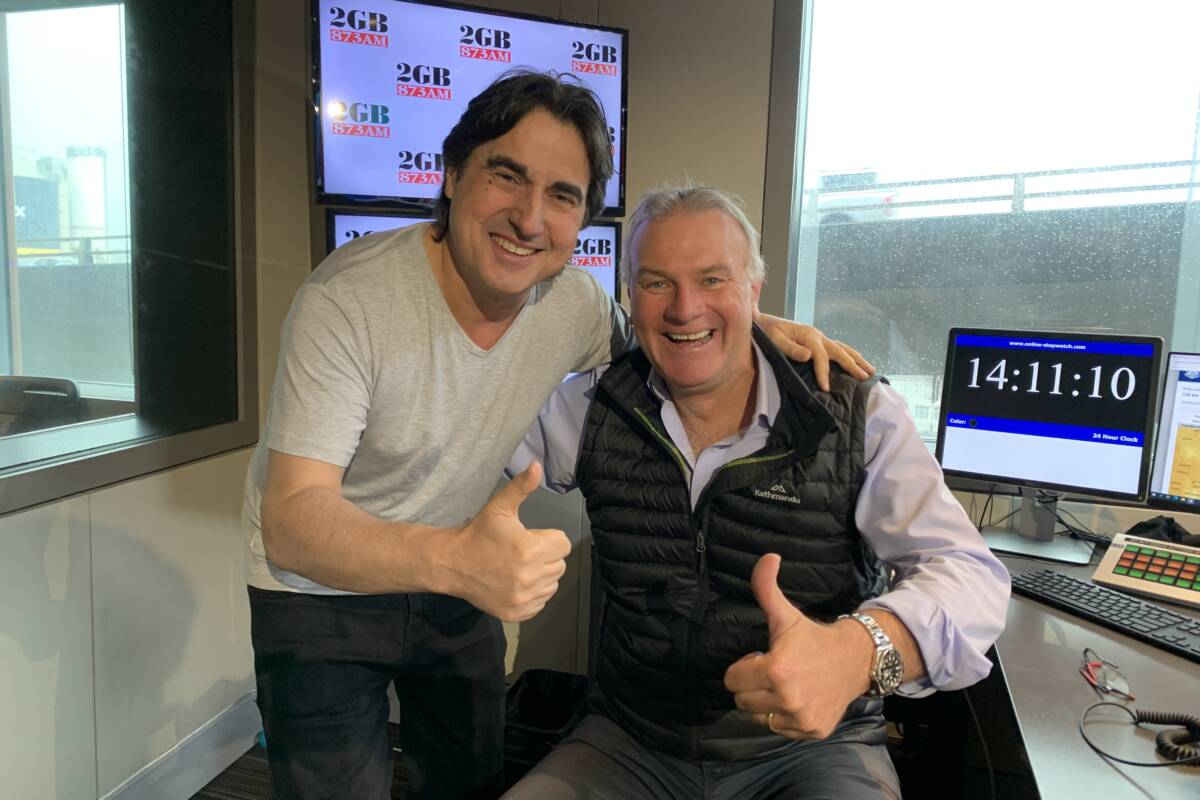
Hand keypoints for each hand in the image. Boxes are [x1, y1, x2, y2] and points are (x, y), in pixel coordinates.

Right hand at [448, 462, 570, 621]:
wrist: (452, 564)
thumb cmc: (479, 533)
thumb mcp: (499, 507)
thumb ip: (521, 488)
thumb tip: (537, 465)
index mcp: (530, 549)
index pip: (563, 544)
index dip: (548, 538)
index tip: (530, 537)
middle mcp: (530, 576)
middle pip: (560, 564)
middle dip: (545, 556)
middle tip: (522, 552)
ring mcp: (523, 598)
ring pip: (552, 584)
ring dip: (541, 575)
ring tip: (518, 567)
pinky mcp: (517, 613)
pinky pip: (541, 602)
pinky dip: (533, 594)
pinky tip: (515, 582)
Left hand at [723, 553, 873, 739]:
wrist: (856, 660)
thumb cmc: (814, 637)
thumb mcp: (786, 614)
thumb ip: (767, 586)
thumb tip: (768, 557)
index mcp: (775, 670)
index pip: (731, 680)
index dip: (743, 667)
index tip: (762, 657)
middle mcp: (786, 699)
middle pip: (742, 701)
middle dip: (751, 686)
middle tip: (773, 672)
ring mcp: (800, 719)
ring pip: (758, 717)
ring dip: (765, 703)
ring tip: (784, 686)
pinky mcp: (812, 731)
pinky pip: (780, 730)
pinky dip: (784, 718)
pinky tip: (798, 699)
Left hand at [754, 313, 873, 390]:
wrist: (761, 322)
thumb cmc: (765, 332)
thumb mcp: (774, 340)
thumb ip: (790, 348)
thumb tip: (809, 355)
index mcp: (808, 335)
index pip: (821, 356)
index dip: (824, 372)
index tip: (825, 388)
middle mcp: (817, 335)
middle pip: (839, 351)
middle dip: (853, 364)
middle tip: (865, 377)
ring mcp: (819, 337)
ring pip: (842, 348)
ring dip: (856, 359)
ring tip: (870, 370)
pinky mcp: (817, 341)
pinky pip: (837, 348)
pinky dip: (848, 355)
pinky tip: (854, 362)